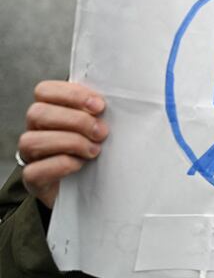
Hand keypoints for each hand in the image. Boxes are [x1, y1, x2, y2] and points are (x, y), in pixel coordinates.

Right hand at [18, 81, 107, 208]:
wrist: (89, 186)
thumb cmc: (96, 146)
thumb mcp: (99, 125)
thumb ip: (100, 111)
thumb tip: (119, 100)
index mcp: (50, 109)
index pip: (45, 91)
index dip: (72, 95)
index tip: (100, 106)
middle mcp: (35, 129)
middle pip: (38, 113)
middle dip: (76, 120)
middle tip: (101, 132)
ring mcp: (31, 155)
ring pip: (32, 140)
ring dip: (70, 142)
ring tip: (94, 150)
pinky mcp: (33, 179)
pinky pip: (35, 170)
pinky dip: (61, 164)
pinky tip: (81, 164)